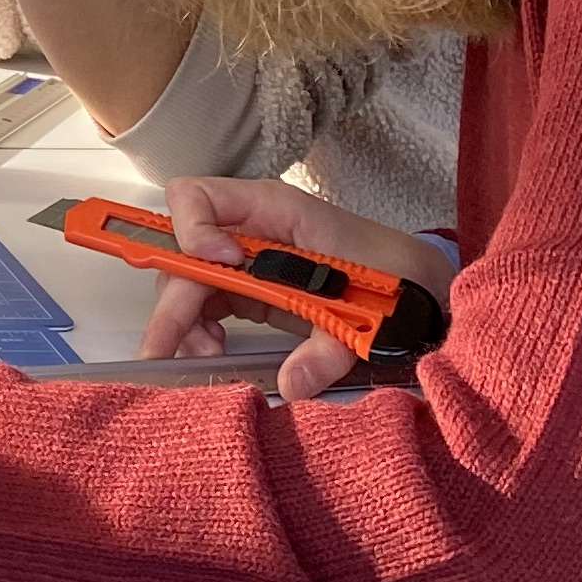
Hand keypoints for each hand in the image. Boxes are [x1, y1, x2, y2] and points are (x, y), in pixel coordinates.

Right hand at [127, 176, 453, 399]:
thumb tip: (290, 384)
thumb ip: (331, 348)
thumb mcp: (372, 313)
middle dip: (171, 301)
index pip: (199, 198)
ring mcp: (246, 259)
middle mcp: (250, 229)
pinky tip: (215, 351)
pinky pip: (205, 303)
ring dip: (182, 322)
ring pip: (185, 280)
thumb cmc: (396, 276)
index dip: (192, 231)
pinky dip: (198, 330)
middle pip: (181, 251)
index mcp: (275, 211)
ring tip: (206, 356)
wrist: (419, 286)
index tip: (216, 267)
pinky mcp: (250, 288)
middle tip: (163, 349)